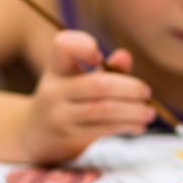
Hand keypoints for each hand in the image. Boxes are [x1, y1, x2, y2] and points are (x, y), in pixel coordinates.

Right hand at [20, 30, 154, 162]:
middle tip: (146, 92)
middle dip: (130, 88)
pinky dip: (128, 125)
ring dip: (134, 111)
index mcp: (57, 69)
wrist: (33, 134)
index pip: (63, 47)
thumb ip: (106, 69)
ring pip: (105, 110)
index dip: (83, 45)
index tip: (98, 56)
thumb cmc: (66, 100)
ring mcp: (59, 115)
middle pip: (100, 84)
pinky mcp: (68, 137)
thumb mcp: (78, 79)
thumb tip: (125, 56)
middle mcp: (54, 90)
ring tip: (149, 112)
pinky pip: (105, 129)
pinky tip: (139, 125)